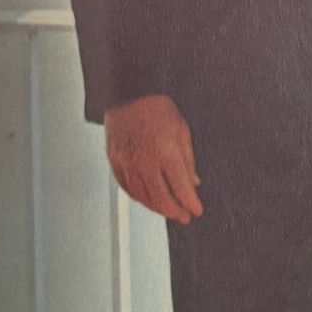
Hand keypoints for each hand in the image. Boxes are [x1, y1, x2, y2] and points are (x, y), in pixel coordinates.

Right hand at [104, 95, 203, 224]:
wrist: (129, 95)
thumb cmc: (156, 108)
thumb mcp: (182, 131)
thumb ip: (188, 160)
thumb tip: (193, 182)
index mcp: (166, 153)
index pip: (181, 188)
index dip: (190, 203)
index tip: (196, 209)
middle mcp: (145, 162)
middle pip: (161, 199)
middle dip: (175, 211)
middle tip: (184, 216)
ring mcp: (127, 164)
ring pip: (143, 197)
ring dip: (157, 208)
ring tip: (168, 211)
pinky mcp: (115, 162)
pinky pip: (127, 188)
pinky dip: (139, 198)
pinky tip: (147, 200)